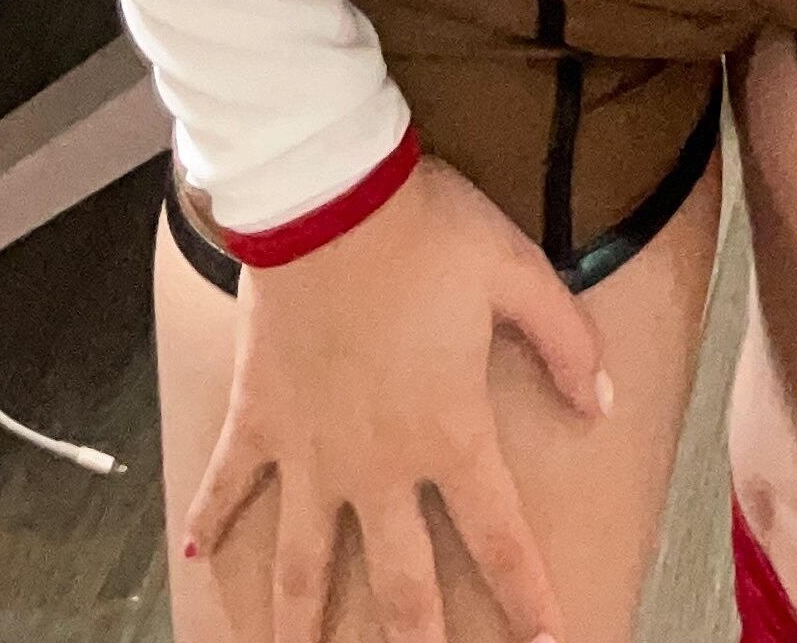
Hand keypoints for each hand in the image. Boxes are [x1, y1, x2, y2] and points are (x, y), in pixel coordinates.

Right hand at [187, 155, 609, 641]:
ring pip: (302, 563)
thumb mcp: (518, 273)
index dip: (527, 597)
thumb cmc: (427, 230)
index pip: (499, 536)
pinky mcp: (257, 419)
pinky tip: (193, 561)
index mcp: (449, 433)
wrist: (328, 196)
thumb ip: (565, 343)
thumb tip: (603, 404)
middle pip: (400, 581)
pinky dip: (208, 521)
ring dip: (299, 625)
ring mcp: (310, 451)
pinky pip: (227, 484)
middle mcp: (378, 465)